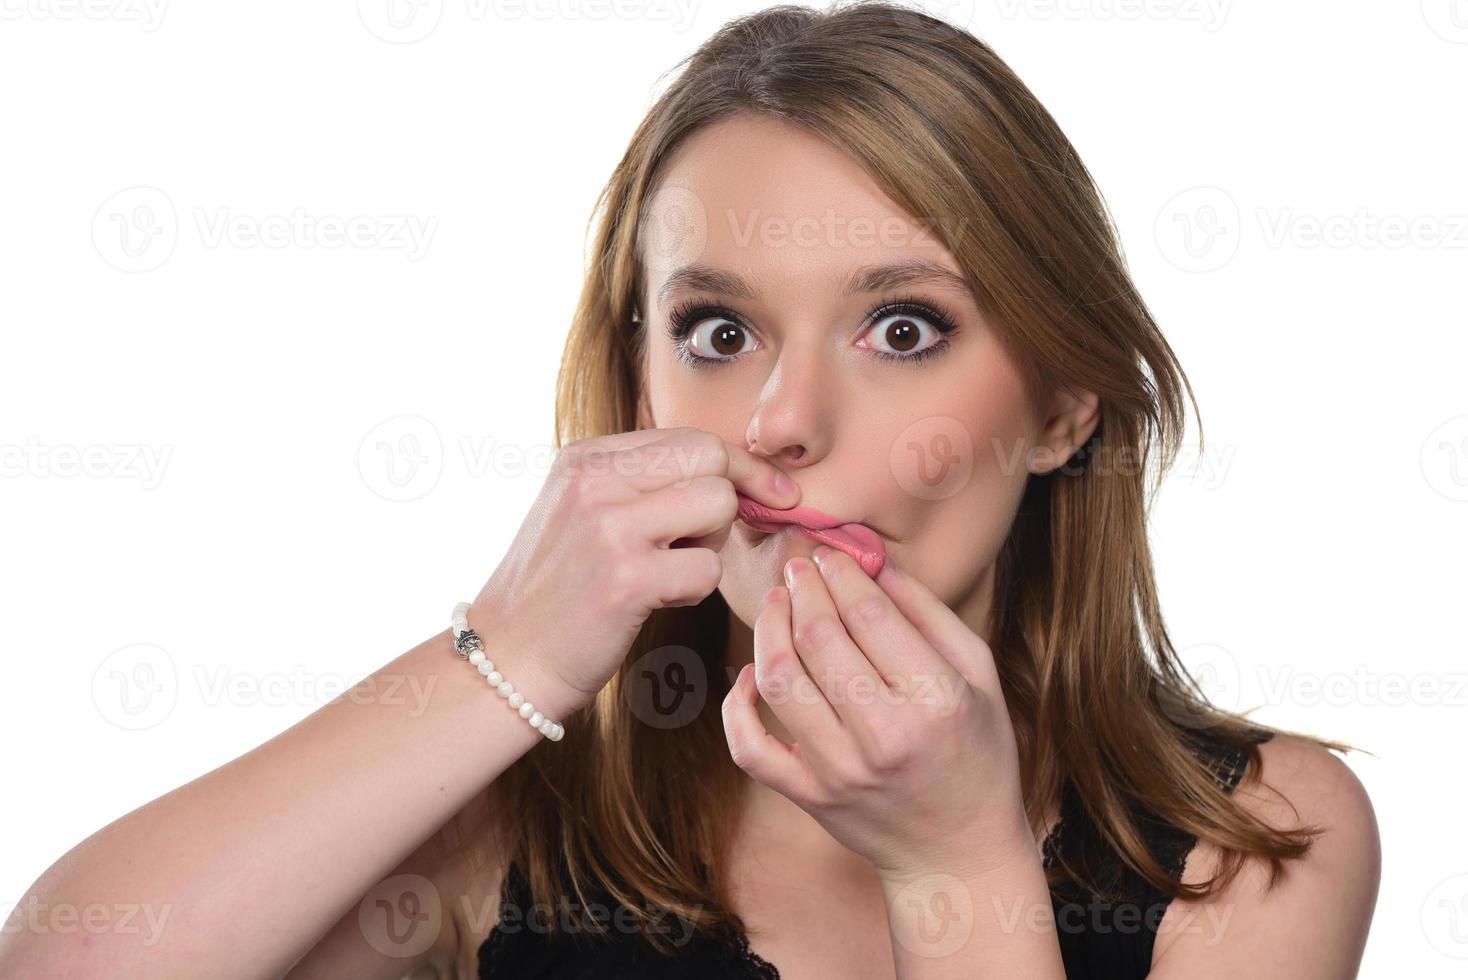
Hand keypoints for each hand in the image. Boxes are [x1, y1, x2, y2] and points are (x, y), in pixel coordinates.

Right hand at [471, 426, 799, 716]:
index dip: (739, 465)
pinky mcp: (627, 578)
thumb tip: (731, 469)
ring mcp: (609, 527)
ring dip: (710, 546)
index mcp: (586, 457)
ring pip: (718, 506)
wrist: (507, 659)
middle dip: (733, 499)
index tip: (771, 491)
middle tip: (712, 539)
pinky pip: (708, 566)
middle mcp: (595, 481)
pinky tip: (658, 600)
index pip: (690, 437)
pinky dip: (695, 589)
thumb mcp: (581, 510)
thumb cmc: (558, 591)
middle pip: (711, 460)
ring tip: (668, 570)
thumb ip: (640, 481)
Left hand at [721, 545, 1033, 880]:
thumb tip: (873, 559)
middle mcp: (883, 736)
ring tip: (777, 603)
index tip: (829, 554)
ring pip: (779, 680)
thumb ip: (927, 612)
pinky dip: (737, 705)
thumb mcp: (978, 675)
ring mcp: (838, 770)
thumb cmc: (976, 752)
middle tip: (798, 566)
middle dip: (802, 589)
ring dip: (768, 629)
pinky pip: (749, 746)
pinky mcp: (808, 796)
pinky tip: (750, 673)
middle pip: (818, 638)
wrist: (959, 851)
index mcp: (934, 700)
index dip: (840, 573)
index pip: (868, 614)